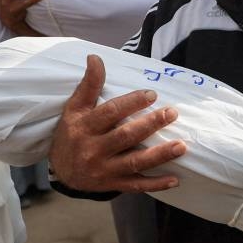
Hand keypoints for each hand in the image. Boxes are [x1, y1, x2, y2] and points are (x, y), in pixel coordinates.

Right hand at [48, 54, 186, 192]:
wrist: (60, 171)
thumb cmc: (72, 133)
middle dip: (150, 125)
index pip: (110, 113)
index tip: (152, 95)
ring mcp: (104, 169)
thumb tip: (95, 57)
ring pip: (134, 162)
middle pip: (125, 137)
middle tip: (172, 113)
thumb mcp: (75, 108)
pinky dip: (155, 184)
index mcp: (85, 127)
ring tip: (181, 146)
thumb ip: (89, 84)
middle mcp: (94, 149)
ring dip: (159, 155)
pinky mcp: (113, 184)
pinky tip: (174, 180)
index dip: (132, 103)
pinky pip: (136, 186)